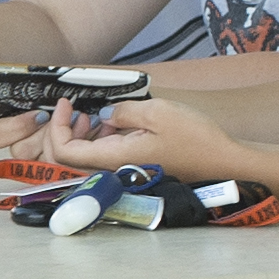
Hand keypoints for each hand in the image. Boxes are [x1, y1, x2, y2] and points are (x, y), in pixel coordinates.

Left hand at [33, 92, 241, 186]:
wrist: (223, 162)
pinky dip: (99, 141)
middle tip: (76, 111)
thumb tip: (104, 116)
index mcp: (114, 158)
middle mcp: (114, 170)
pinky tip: (115, 126)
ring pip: (84, 161)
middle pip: (67, 161)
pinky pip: (103, 159)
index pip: (64, 152)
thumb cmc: (196, 138)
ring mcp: (123, 172)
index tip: (65, 105)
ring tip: (97, 117)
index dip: (56, 128)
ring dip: (82, 137)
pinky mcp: (133, 170)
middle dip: (63, 134)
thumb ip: (123, 112)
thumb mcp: (158, 112)